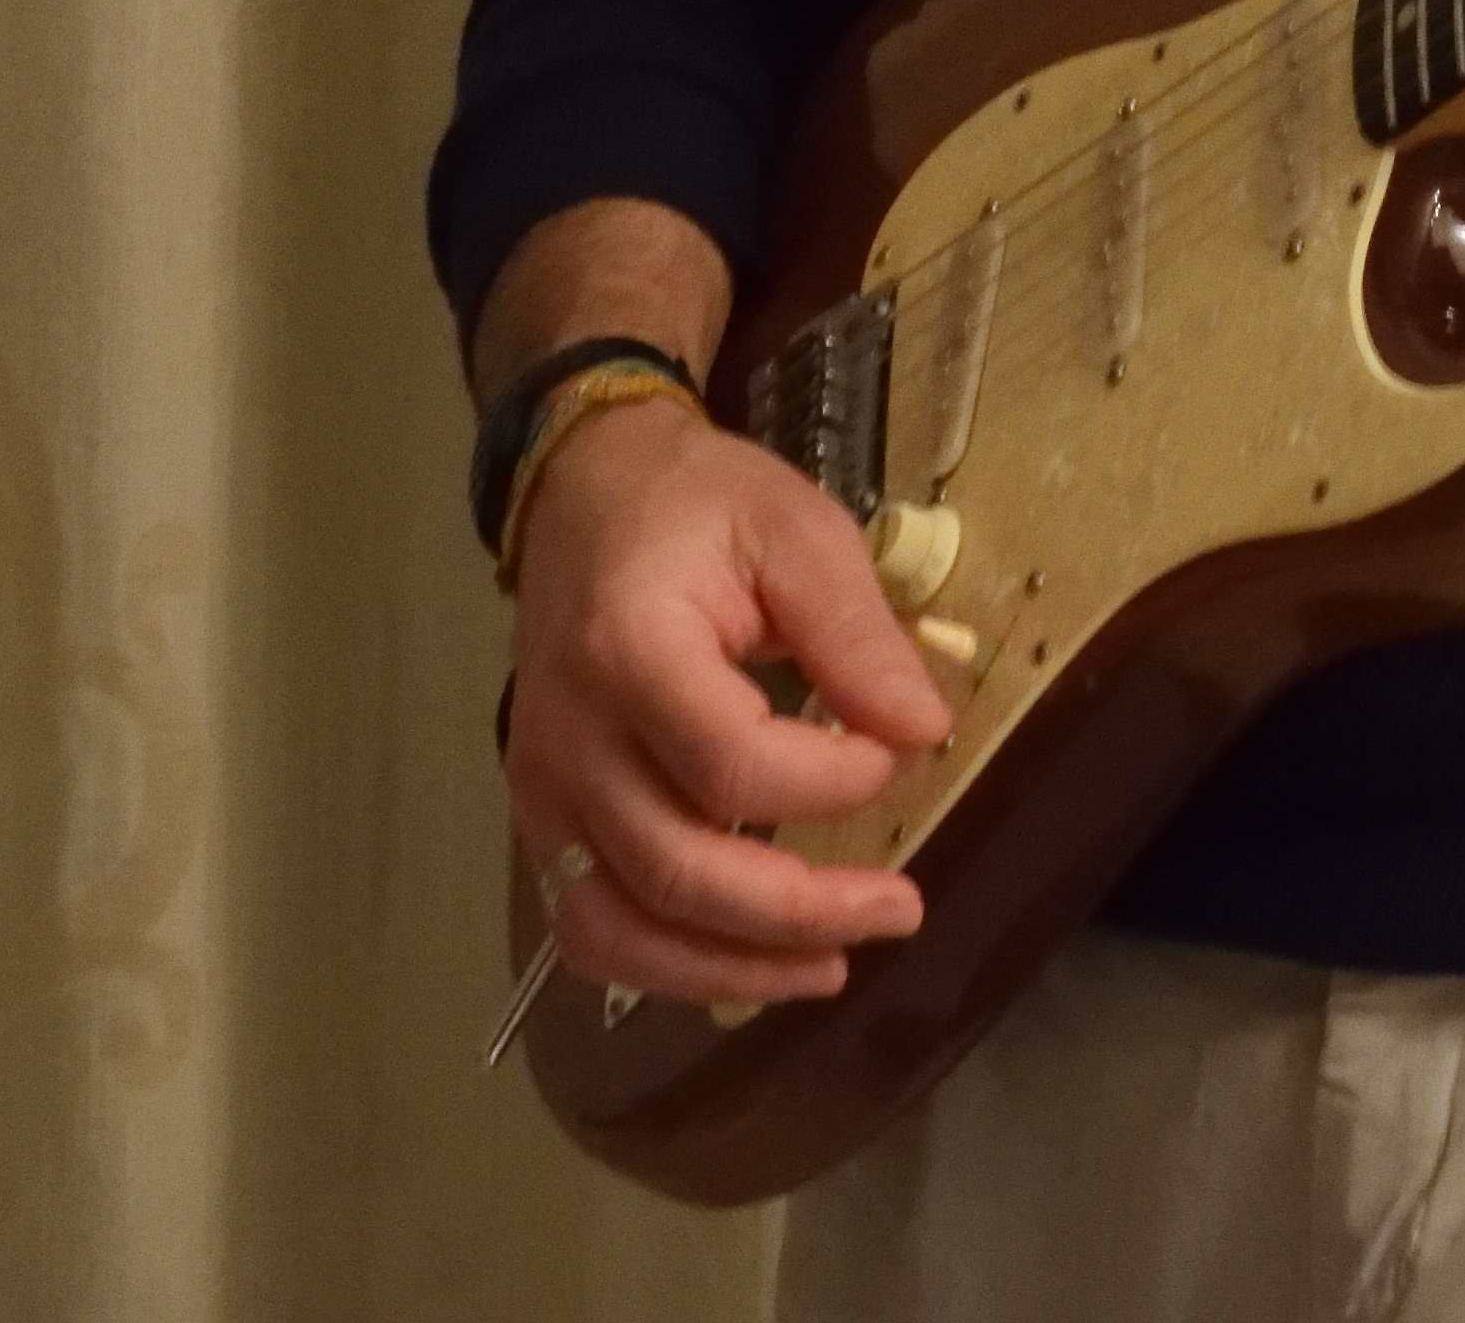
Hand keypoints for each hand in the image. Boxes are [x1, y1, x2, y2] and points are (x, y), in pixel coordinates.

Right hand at [502, 395, 957, 1008]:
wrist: (584, 494)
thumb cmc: (698, 506)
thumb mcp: (795, 529)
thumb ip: (855, 632)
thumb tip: (921, 731)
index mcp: (630, 649)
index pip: (732, 766)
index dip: (829, 785)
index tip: (897, 755)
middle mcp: (570, 738)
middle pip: (679, 870)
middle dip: (801, 911)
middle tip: (902, 908)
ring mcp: (543, 791)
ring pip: (621, 928)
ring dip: (732, 970)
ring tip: (832, 967)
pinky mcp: (543, 820)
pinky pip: (590, 928)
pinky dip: (666, 969)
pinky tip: (746, 965)